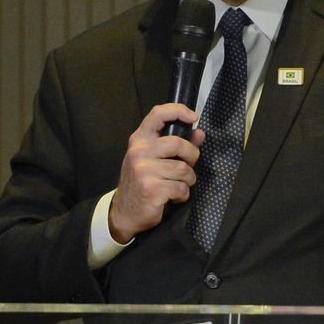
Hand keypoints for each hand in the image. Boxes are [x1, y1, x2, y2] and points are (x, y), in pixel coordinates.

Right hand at [108, 103, 204, 242]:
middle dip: (192, 156)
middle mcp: (139, 152)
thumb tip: (200, 133)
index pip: (158, 114)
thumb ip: (177, 146)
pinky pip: (181, 188)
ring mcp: (144, 170)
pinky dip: (182, 195)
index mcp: (140, 140)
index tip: (193, 117)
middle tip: (188, 167)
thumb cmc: (142, 182)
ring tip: (177, 185)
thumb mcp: (154, 160)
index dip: (178, 110)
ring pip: (183, 169)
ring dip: (188, 180)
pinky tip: (172, 197)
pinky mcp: (151, 189)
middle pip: (178, 144)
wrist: (124, 213)